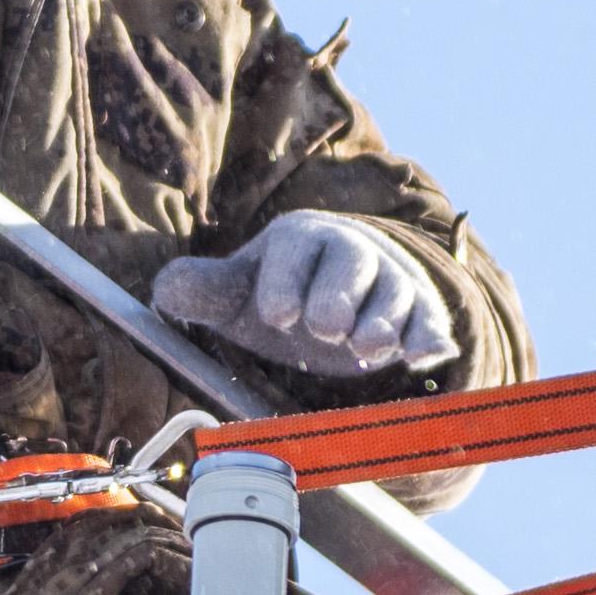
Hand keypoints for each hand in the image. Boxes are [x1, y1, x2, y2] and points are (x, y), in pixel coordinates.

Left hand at [156, 208, 454, 380]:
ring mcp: (390, 280)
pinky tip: (420, 357)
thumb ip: (201, 290)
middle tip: (324, 328)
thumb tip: (165, 289)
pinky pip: (430, 322)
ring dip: (382, 322)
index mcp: (299, 237)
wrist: (343, 293)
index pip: (295, 250)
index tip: (276, 317)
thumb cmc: (283, 290)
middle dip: (338, 297)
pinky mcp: (420, 313)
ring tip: (365, 348)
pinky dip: (427, 339)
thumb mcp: (237, 292)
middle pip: (353, 261)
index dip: (286, 283)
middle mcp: (350, 250)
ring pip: (396, 292)